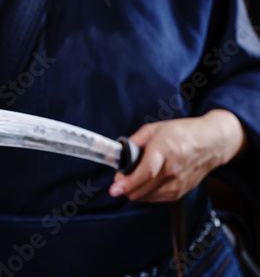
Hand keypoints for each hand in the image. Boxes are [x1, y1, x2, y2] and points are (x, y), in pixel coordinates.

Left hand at [109, 109, 246, 201]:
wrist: (213, 142)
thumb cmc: (184, 133)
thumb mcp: (156, 128)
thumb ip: (136, 140)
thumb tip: (121, 151)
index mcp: (165, 149)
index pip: (145, 172)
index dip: (127, 183)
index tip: (114, 188)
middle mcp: (173, 169)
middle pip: (143, 188)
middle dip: (125, 188)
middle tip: (119, 180)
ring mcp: (178, 183)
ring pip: (148, 197)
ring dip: (135, 191)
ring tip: (132, 179)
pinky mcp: (181, 192)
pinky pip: (157, 199)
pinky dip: (146, 194)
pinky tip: (144, 184)